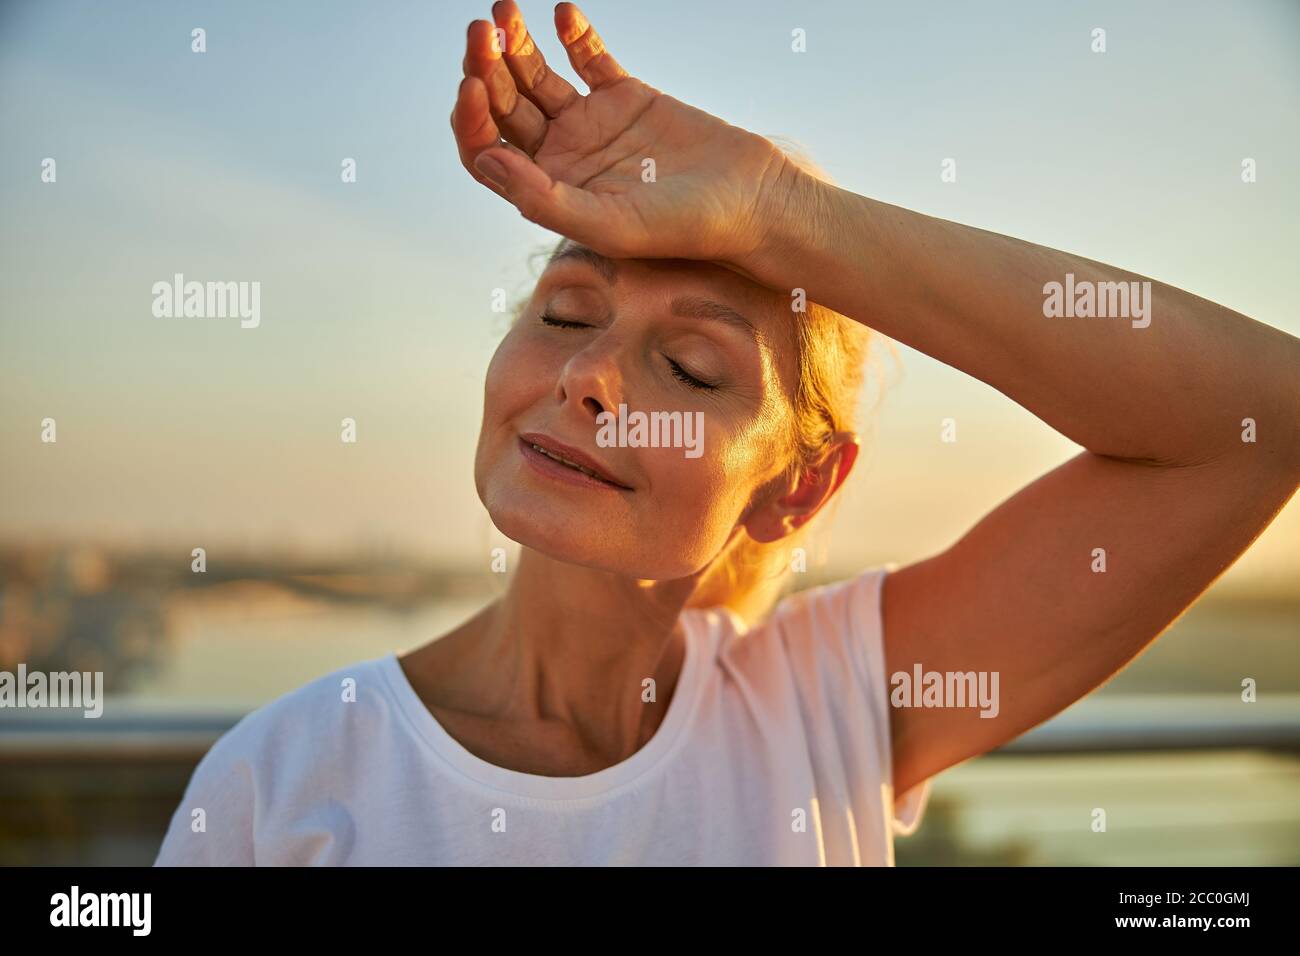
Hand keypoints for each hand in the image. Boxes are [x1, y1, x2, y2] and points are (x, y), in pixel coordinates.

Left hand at [451, 1, 801, 269]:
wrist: (747, 200)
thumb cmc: (681, 228)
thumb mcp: (609, 224)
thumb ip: (543, 199)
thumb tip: (485, 158)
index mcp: (547, 191)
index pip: (485, 150)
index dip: (470, 118)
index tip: (473, 83)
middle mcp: (561, 156)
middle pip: (504, 105)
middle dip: (485, 67)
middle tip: (482, 32)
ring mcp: (590, 123)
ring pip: (535, 76)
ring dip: (515, 44)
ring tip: (505, 10)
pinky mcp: (624, 95)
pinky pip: (588, 58)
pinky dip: (574, 34)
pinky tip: (566, 15)